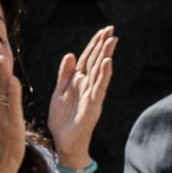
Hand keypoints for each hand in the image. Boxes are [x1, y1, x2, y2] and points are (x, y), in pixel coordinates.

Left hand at [47, 25, 116, 165]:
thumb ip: (64, 74)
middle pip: (95, 61)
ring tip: (112, 41)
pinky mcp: (93, 106)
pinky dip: (103, 75)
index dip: (94, 44)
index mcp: (78, 81)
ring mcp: (92, 95)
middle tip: (111, 29)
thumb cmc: (62, 120)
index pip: (87, 58)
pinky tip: (107, 63)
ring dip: (105, 56)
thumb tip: (71, 54)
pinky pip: (98, 88)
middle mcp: (88, 86)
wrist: (64, 143)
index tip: (104, 30)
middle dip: (103, 45)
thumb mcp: (59, 92)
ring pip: (99, 72)